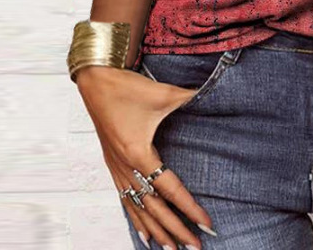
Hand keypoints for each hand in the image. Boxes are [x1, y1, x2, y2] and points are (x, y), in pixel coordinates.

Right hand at [75, 65, 216, 248]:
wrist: (96, 81)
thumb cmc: (128, 87)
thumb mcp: (164, 94)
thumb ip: (192, 98)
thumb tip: (216, 93)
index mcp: (139, 152)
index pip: (170, 189)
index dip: (189, 208)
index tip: (207, 223)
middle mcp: (126, 166)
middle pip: (154, 207)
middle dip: (175, 229)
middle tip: (195, 247)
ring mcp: (117, 168)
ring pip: (138, 208)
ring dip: (157, 230)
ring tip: (172, 249)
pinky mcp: (112, 164)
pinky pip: (125, 200)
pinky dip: (136, 219)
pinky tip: (145, 235)